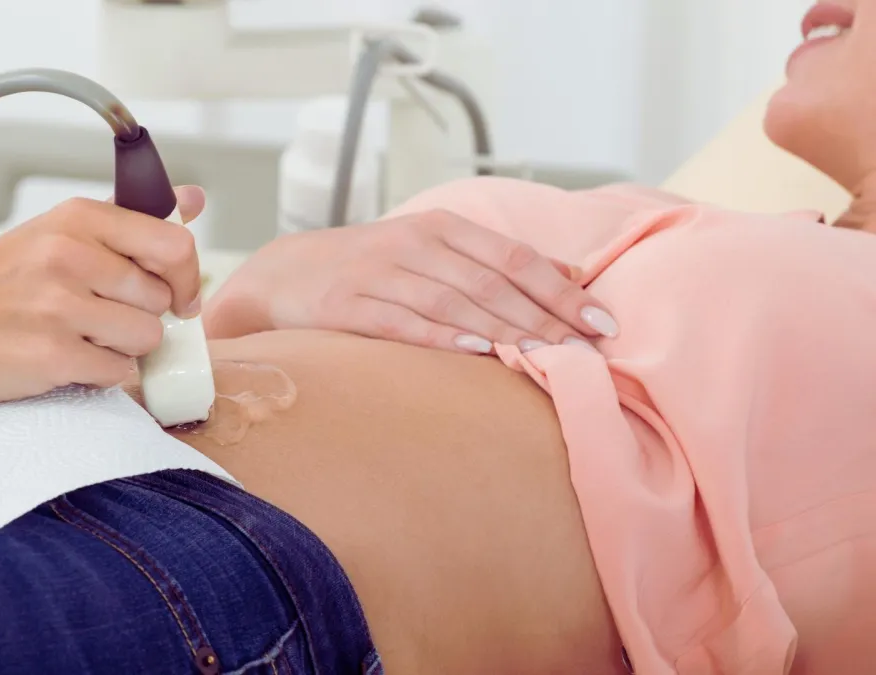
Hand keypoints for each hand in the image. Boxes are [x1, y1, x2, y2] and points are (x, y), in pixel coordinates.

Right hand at [0, 186, 204, 400]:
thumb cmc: (1, 281)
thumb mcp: (59, 231)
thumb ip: (130, 220)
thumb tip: (193, 201)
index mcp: (78, 219)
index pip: (174, 245)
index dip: (185, 278)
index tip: (177, 296)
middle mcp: (69, 256)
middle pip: (160, 299)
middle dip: (141, 315)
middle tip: (100, 316)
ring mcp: (59, 307)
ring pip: (145, 338)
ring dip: (122, 346)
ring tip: (81, 336)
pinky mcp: (51, 355)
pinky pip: (116, 372)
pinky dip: (99, 373)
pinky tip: (67, 357)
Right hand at [204, 208, 617, 352]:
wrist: (284, 275)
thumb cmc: (370, 266)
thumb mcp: (432, 248)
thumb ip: (495, 258)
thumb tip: (570, 272)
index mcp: (440, 228)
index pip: (515, 257)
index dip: (562, 290)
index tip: (603, 323)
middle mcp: (414, 245)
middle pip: (493, 282)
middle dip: (546, 317)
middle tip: (587, 351)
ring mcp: (379, 274)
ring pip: (454, 301)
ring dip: (504, 328)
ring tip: (546, 355)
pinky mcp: (348, 306)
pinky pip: (401, 321)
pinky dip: (440, 335)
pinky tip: (475, 349)